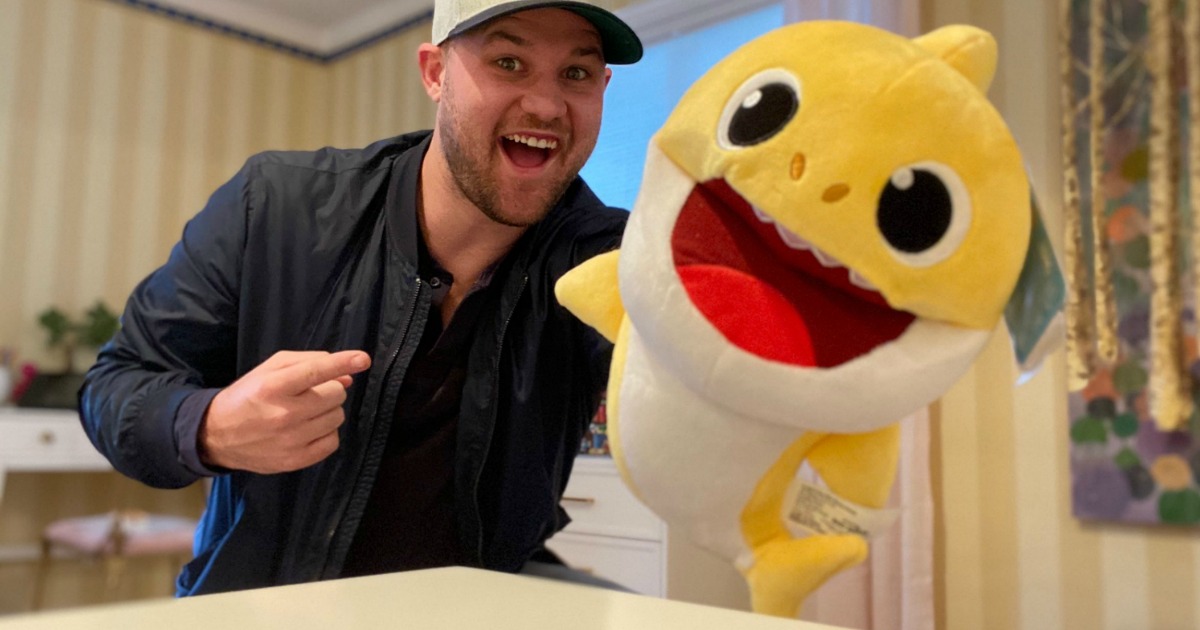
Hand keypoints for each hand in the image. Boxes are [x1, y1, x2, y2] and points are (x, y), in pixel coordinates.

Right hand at [199, 350, 371, 473]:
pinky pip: (333, 442)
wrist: (217, 435)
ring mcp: (291, 440)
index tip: (363, 359)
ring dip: (327, 412)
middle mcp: (283, 414)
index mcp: (273, 387)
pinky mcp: (295, 460)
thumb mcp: (270, 370)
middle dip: (328, 390)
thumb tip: (347, 374)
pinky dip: (326, 433)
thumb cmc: (248, 396)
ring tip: (306, 412)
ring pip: (337, 417)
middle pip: (335, 394)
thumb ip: (309, 363)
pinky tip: (308, 429)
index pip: (317, 371)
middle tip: (310, 394)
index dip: (343, 362)